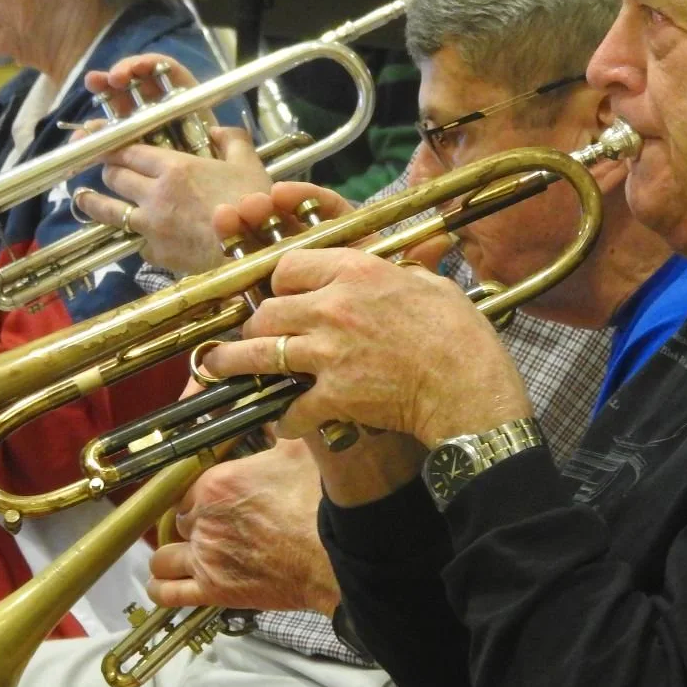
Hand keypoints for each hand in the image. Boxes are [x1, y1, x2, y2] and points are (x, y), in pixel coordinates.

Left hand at [71, 54, 274, 274]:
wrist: (253, 253)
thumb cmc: (253, 205)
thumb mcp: (250, 164)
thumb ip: (233, 141)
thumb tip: (220, 130)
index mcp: (175, 167)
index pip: (130, 151)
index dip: (113, 146)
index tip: (103, 144)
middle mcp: (155, 194)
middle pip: (115, 177)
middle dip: (108, 170)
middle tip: (106, 169)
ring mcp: (151, 226)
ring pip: (108, 210)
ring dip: (93, 202)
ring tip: (81, 198)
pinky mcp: (154, 253)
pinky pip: (134, 242)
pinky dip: (133, 237)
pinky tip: (130, 236)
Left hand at [146, 440, 339, 613]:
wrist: (336, 558)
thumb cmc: (319, 502)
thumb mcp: (299, 449)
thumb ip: (275, 426)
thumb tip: (270, 408)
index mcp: (217, 482)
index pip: (186, 484)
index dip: (200, 490)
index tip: (215, 494)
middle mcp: (203, 519)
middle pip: (180, 518)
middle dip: (196, 520)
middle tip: (219, 522)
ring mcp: (205, 557)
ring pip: (165, 555)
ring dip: (177, 552)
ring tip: (195, 551)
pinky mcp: (213, 591)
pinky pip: (167, 592)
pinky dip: (163, 586)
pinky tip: (169, 581)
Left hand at [201, 247, 531, 449]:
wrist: (469, 389)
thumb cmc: (459, 336)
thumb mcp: (428, 284)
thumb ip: (396, 274)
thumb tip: (389, 272)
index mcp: (356, 270)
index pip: (289, 265)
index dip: (279, 281)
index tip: (279, 293)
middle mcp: (333, 306)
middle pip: (268, 309)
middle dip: (258, 323)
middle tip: (256, 335)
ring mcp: (329, 352)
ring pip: (260, 352)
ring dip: (234, 362)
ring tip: (216, 367)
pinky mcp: (332, 395)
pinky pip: (291, 406)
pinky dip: (286, 417)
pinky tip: (283, 421)